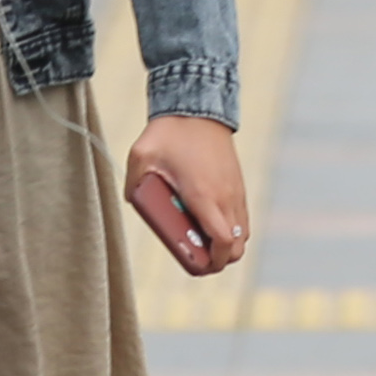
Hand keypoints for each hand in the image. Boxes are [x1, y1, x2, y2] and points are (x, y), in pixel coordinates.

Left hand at [124, 114, 249, 276]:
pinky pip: (242, 218)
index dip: (213, 262)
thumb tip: (133, 201)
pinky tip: (210, 221)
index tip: (200, 268)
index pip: (221, 243)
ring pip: (242, 233)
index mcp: (204, 196)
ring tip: (203, 240)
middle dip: (220, 259)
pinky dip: (231, 228)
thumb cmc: (169, 133)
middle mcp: (225, 197)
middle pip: (237, 246)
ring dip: (227, 244)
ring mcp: (235, 191)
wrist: (198, 107)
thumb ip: (134, 185)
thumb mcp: (141, 158)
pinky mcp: (238, 184)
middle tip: (198, 258)